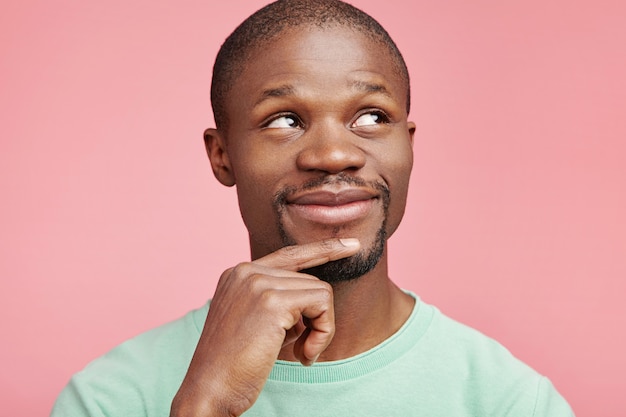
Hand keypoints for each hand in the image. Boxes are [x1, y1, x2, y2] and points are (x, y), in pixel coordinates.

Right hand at [170, 238, 360, 416]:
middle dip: (315, 317)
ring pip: (320, 291)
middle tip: (304, 350)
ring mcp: (257, 282)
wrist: (209, 390)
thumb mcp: (253, 322)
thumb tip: (316, 297)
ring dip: (321, 328)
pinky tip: (306, 355)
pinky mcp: (272, 300)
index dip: (323, 249)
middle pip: (309, 279)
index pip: (289, 254)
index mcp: (238, 274)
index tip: (351, 243)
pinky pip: (323, 303)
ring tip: (303, 353)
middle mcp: (245, 270)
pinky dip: (324, 332)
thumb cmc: (233, 366)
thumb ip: (278, 302)